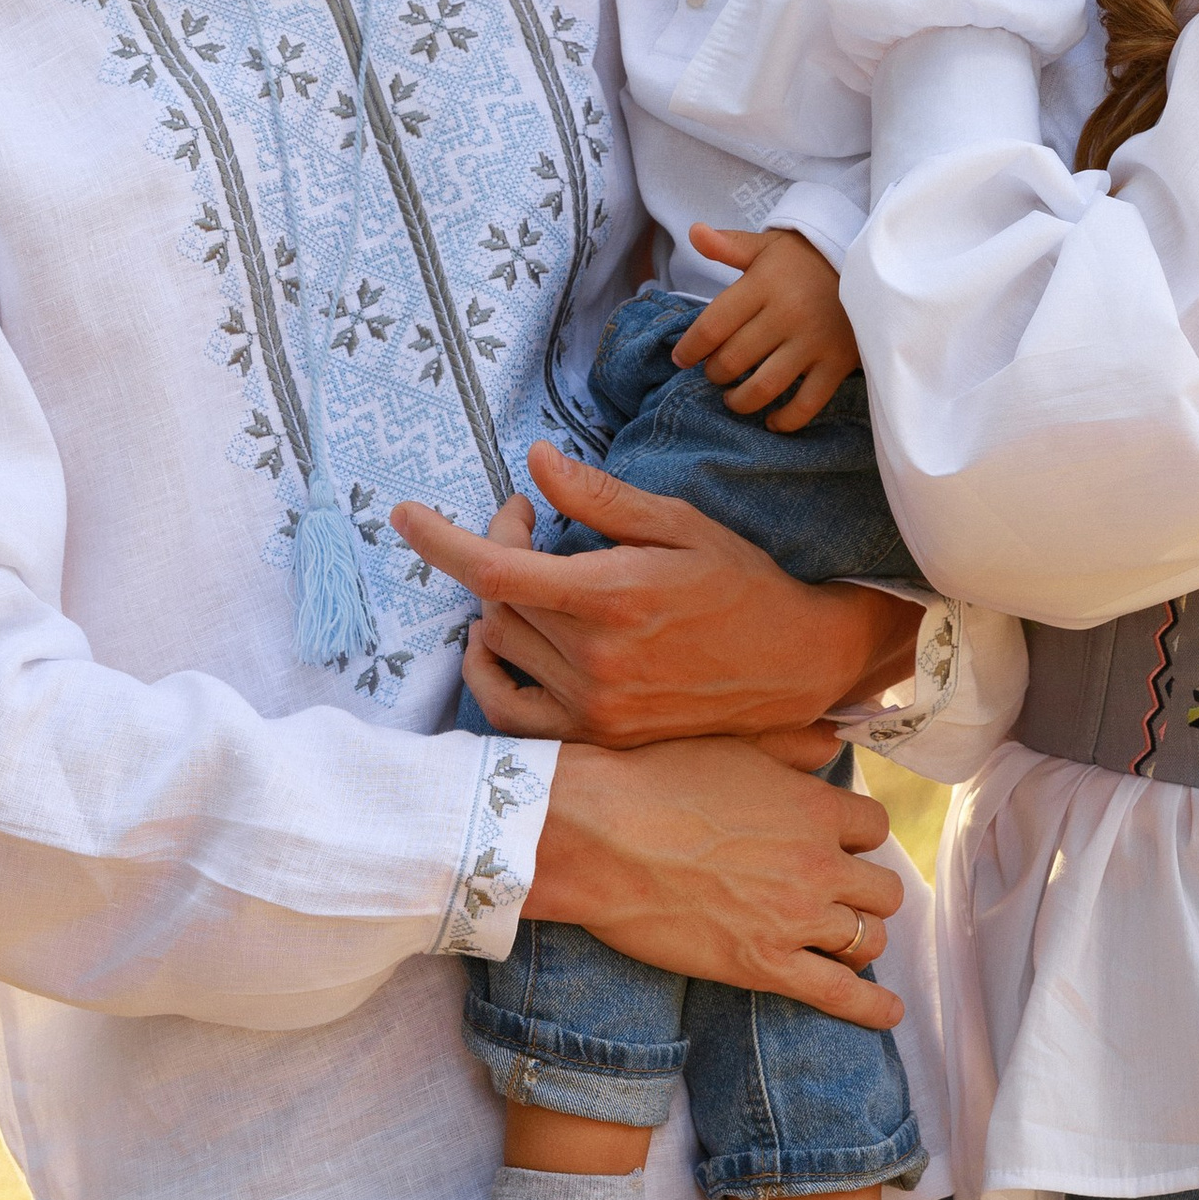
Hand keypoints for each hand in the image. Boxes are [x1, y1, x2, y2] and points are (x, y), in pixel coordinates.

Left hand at [393, 444, 921, 754]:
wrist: (795, 663)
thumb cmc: (740, 581)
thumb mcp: (678, 522)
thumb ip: (599, 498)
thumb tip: (533, 462)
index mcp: (613, 596)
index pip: (495, 571)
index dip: (439, 540)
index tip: (403, 515)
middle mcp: (596, 659)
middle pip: (497, 601)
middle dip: (500, 550)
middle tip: (532, 522)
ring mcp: (595, 706)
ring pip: (501, 646)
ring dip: (500, 605)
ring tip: (537, 578)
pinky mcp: (598, 737)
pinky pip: (509, 712)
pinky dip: (490, 673)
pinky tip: (503, 639)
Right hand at [527, 737, 904, 1028]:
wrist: (599, 835)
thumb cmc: (656, 779)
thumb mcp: (733, 744)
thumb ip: (793, 746)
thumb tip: (834, 744)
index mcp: (815, 807)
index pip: (874, 828)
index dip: (856, 837)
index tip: (837, 844)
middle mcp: (819, 863)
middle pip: (884, 889)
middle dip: (865, 892)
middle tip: (838, 895)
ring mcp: (795, 918)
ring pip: (870, 939)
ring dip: (858, 938)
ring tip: (842, 940)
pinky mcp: (763, 964)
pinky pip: (839, 993)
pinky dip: (870, 1006)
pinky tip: (889, 1012)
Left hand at [671, 224, 859, 431]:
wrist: (868, 265)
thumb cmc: (806, 260)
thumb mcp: (767, 247)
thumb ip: (728, 246)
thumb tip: (694, 232)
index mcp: (763, 285)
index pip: (712, 326)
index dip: (689, 348)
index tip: (681, 358)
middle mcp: (786, 314)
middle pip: (732, 360)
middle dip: (714, 373)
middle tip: (715, 373)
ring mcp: (813, 341)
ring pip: (762, 387)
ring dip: (739, 401)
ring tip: (733, 398)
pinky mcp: (837, 363)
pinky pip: (806, 404)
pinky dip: (785, 420)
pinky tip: (771, 420)